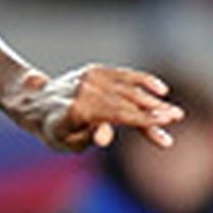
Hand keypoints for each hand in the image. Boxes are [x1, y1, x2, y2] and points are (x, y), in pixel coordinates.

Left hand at [14, 65, 184, 151]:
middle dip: (153, 109)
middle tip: (177, 116)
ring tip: (173, 111)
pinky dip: (142, 81)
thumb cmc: (53, 130)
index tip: (164, 122)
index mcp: (77, 111)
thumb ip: (86, 139)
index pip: (117, 115)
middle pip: (126, 101)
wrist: (35, 102)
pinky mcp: (94, 70)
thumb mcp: (64, 143)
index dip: (142, 118)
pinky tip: (160, 89)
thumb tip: (106, 135)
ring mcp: (90, 78)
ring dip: (152, 99)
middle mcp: (84, 91)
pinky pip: (123, 74)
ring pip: (128, 88)